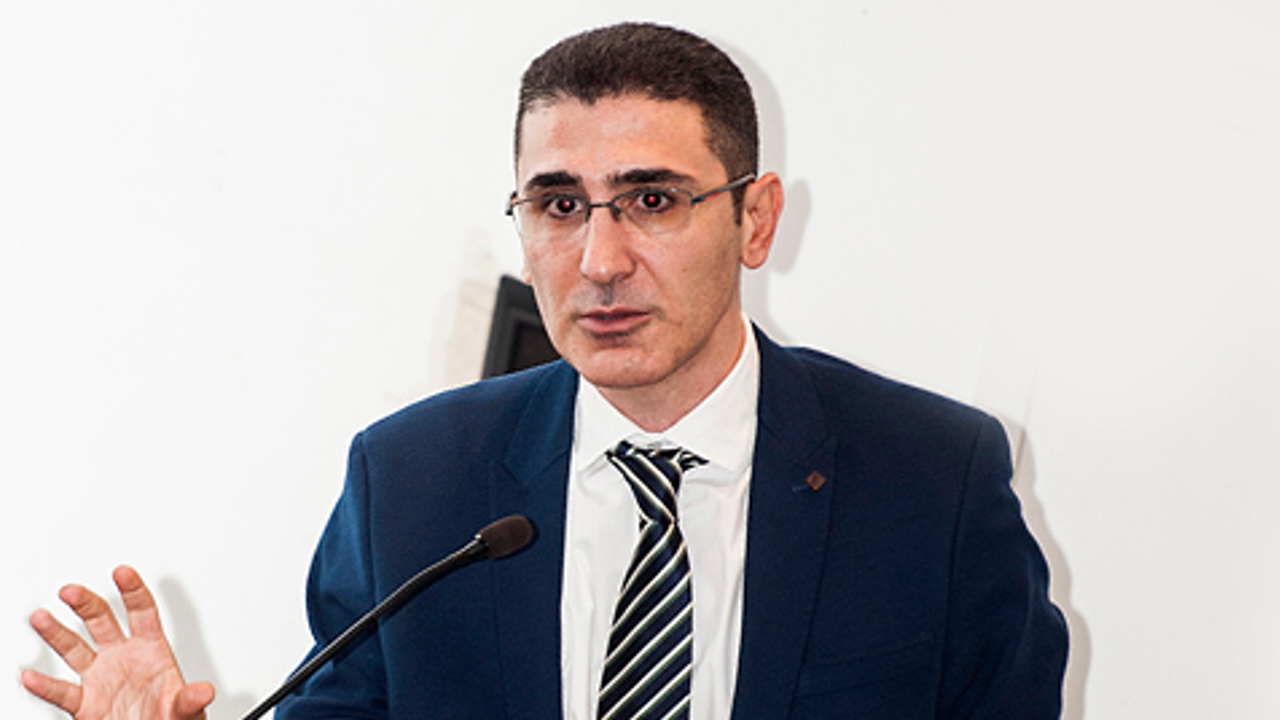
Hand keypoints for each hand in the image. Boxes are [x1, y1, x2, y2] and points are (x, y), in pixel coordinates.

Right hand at [21, 565, 215, 719]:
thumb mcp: (186, 710)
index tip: (122, 571)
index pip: (142, 612)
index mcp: (151, 651)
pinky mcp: (85, 704)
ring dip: (57, 633)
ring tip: (40, 617)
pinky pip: (62, 692)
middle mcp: (123, 658)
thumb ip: (189, 700)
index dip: (132, 590)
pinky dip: (45, 686)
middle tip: (71, 591)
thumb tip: (204, 692)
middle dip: (86, 604)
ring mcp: (102, 678)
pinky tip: (31, 676)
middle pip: (102, 622)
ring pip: (75, 650)